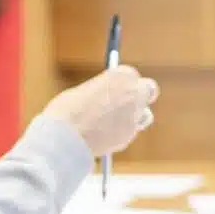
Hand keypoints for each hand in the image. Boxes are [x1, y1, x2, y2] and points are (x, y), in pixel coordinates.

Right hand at [43, 66, 158, 157]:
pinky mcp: (131, 135)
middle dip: (140, 96)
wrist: (65, 137)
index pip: (131, 75)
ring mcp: (135, 115)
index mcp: (121, 75)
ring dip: (135, 117)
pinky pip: (130, 133)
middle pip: (149, 90)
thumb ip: (102, 93)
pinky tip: (103, 138)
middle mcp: (133, 92)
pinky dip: (121, 134)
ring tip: (113, 124)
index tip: (118, 89)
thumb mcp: (84, 92)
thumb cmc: (67, 111)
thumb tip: (107, 99)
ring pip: (145, 115)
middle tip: (130, 103)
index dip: (124, 83)